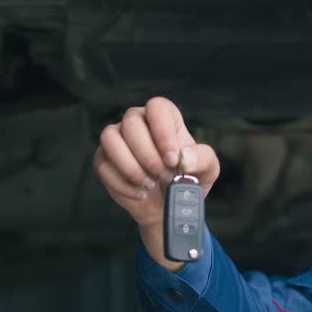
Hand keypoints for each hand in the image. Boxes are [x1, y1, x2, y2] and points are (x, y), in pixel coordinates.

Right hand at [94, 97, 220, 268]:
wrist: (169, 205)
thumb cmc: (188, 180)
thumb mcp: (208, 170)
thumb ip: (203, 158)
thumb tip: (184, 157)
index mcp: (165, 118)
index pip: (157, 107)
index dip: (163, 133)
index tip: (172, 160)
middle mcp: (138, 122)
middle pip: (131, 123)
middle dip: (148, 156)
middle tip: (163, 177)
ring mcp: (117, 138)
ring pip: (110, 138)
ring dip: (131, 167)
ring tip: (149, 185)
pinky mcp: (103, 159)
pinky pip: (103, 164)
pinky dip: (122, 184)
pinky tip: (139, 193)